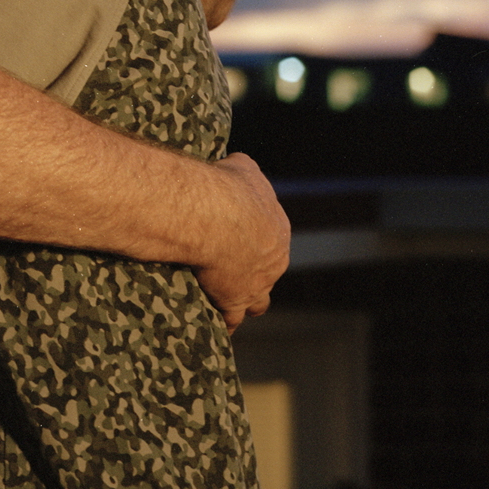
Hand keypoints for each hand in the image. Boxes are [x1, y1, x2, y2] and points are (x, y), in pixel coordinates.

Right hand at [193, 153, 290, 332]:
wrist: (217, 215)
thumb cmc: (227, 187)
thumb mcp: (243, 168)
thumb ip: (245, 171)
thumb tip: (238, 167)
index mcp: (278, 228)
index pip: (271, 238)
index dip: (254, 239)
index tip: (238, 238)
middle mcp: (275, 260)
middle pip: (268, 272)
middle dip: (254, 272)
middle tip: (234, 270)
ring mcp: (258, 283)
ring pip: (258, 302)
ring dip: (245, 302)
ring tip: (227, 301)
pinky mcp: (235, 300)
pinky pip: (230, 318)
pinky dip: (222, 320)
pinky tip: (211, 322)